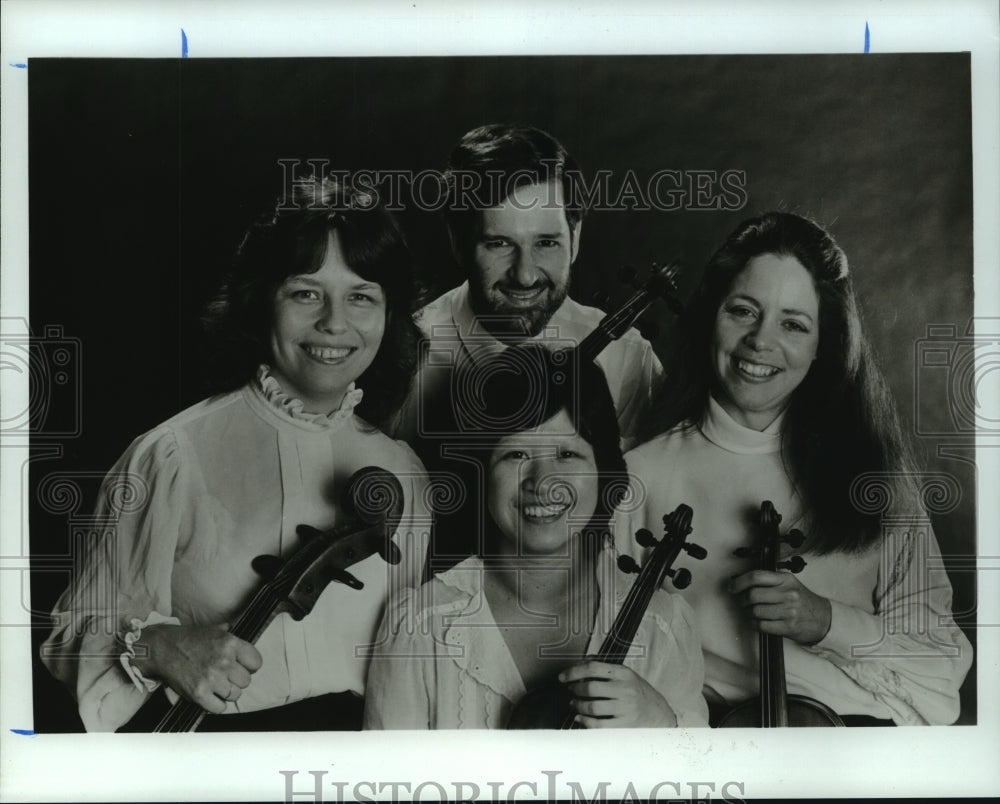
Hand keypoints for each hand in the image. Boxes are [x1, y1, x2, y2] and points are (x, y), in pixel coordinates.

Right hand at [132, 624, 262, 712]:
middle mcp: (224, 661)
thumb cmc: (189, 639)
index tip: (242, 666)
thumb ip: (230, 633)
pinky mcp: (199, 694)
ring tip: (216, 684)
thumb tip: (238, 630)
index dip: (250, 666)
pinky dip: (217, 704)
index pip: (256, 663)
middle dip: (237, 679)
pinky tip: (211, 695)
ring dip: (227, 692)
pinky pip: (220, 708)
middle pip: (246, 681)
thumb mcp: (213, 630)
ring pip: (235, 695)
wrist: (162, 648)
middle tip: (225, 676)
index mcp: (230, 643)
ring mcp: (212, 679)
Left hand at [558, 660, 677, 727]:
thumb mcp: (627, 676)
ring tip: (573, 704)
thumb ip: (606, 671)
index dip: (573, 672)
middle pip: (590, 688)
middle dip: (574, 690)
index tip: (562, 677)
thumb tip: (579, 666)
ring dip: (577, 706)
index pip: (592, 668)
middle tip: (570, 692)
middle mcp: (625, 689)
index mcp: (624, 673)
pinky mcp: (625, 725)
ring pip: (592, 707)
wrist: (660, 714)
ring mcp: (626, 708)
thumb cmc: (639, 693)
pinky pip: (598, 725)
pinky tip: (580, 718)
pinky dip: (585, 721)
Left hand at [728, 570, 831, 644]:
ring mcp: (788, 611)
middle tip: (742, 602)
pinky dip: (754, 624)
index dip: (739, 582)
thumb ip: (769, 581)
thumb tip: (741, 581)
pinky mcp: (788, 626)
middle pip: (753, 595)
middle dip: (742, 600)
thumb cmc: (802, 600)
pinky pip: (761, 625)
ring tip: (751, 612)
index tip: (732, 587)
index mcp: (785, 580)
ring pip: (755, 611)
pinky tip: (757, 621)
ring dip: (748, 613)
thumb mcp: (789, 583)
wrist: (823, 618)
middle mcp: (787, 594)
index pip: (756, 576)